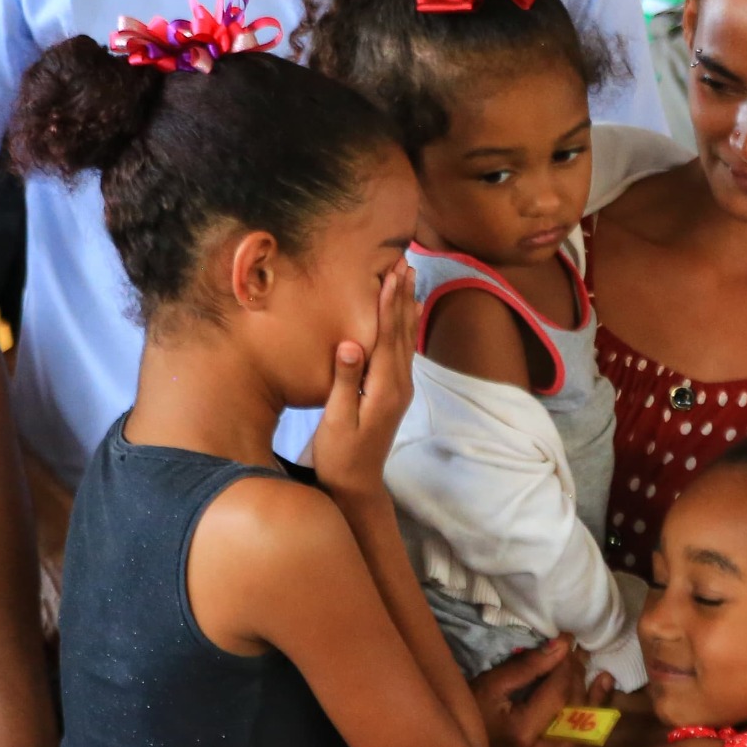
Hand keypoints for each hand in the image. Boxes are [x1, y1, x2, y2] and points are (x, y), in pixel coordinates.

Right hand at [311, 261, 416, 501]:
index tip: (390, 274)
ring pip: (406, 339)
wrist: (357, 485)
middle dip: (402, 296)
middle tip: (404, 262)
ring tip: (408, 278)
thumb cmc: (339, 455)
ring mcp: (400, 388)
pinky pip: (404, 350)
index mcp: (385, 389)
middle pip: (403, 331)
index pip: (388, 337)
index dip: (388, 304)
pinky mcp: (395, 392)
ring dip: (406, 306)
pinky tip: (409, 314)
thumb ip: (345, 382)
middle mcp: (399, 384)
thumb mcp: (337, 421)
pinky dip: (406, 326)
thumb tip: (350, 345)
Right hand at [471, 636, 608, 746]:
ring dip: (591, 703)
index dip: (568, 665)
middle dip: (579, 680)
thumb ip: (527, 667)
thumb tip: (562, 645)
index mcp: (521, 734)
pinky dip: (583, 724)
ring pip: (579, 733)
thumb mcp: (489, 686)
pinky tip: (593, 704)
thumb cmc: (463, 718)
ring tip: (601, 678)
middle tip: (580, 655)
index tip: (570, 642)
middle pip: (573, 713)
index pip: (560, 693)